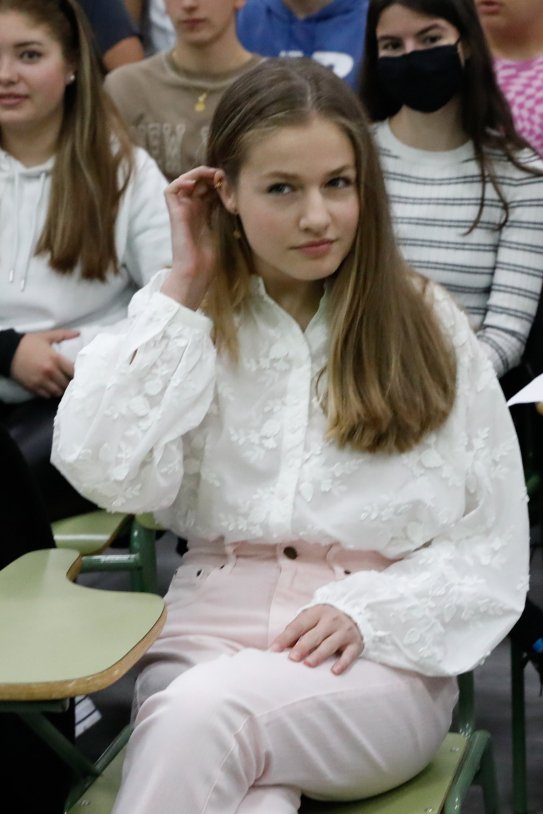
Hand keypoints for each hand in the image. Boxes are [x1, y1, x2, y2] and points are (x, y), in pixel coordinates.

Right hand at [10, 329, 78, 397]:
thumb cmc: (28, 343)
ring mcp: (41, 381)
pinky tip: (50, 388)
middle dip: (69, 382)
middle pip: (67, 383)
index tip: (79, 373)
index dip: (78, 373)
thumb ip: (63, 335)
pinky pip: (46, 395)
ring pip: (58, 392)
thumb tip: (78, 333)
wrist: (8, 351)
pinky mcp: (32, 387)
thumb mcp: (46, 336)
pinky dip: (50, 393)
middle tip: (70, 380)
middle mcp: (50, 372)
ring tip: (60, 385)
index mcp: (55, 359)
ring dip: (60, 389)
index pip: (73, 371)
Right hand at [161, 166, 223, 309]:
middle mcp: (191, 209)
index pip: (208, 188)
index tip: (230, 182)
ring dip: (198, 174)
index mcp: (203, 213)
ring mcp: (182, 210)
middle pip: (198, 182)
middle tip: (222, 176)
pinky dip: (182, 181)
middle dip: (210, 175)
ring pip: (185, 181)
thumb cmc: (210, 258)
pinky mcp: (174, 213)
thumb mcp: (223, 229)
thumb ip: (224, 212)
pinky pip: (171, 190)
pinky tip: (196, 183)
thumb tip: (235, 195)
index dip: (218, 181)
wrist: (197, 272)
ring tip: (211, 175)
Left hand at [270, 604, 363, 674]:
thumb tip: (277, 649)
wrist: (356, 614)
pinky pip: (349, 654)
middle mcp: (331, 620)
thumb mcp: (311, 620)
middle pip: (314, 635)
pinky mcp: (356, 644)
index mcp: (316, 613)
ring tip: (308, 665)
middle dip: (303, 646)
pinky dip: (343, 663)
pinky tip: (334, 672)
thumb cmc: (325, 622)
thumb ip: (296, 632)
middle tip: (292, 658)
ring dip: (319, 654)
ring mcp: (344, 631)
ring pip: (330, 644)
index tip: (274, 650)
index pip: (298, 626)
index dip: (285, 638)